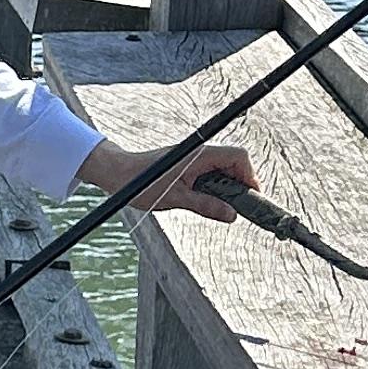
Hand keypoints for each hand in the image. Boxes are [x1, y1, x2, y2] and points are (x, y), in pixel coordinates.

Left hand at [77, 132, 256, 219]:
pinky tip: (208, 201)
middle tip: (238, 207)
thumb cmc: (141, 183)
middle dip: (240, 184)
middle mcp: (199, 153)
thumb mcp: (176, 199)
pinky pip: (210, 173)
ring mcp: (193, 158)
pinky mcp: (187, 166)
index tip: (250, 197)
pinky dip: (214, 186)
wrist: (118, 174)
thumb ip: (206, 206)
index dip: (250, 176)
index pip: (238, 157)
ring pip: (222, 169)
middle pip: (234, 163)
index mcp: (198, 154)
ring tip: (223, 207)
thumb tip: (232, 215)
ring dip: (227, 187)